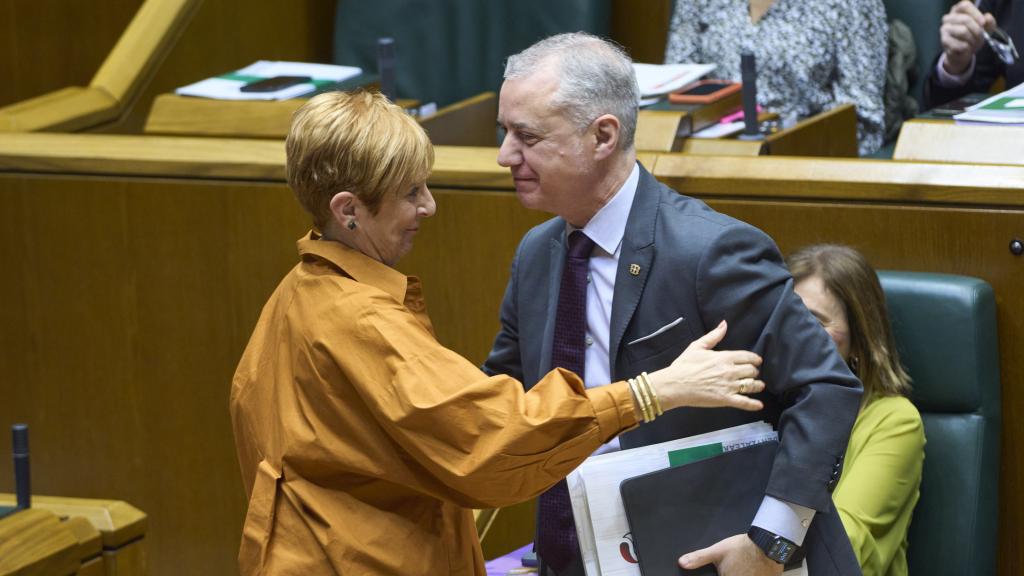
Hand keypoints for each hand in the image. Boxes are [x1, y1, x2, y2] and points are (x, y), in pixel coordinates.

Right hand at [648, 320, 764, 411]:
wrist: (674, 385)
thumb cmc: (684, 365)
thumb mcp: (697, 346)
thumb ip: (713, 336)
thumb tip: (724, 324)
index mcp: (724, 357)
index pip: (747, 357)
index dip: (754, 359)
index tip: (757, 361)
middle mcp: (730, 371)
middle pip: (751, 371)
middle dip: (754, 371)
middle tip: (753, 373)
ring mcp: (729, 386)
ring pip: (751, 385)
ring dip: (757, 385)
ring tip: (759, 386)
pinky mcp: (725, 399)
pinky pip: (744, 402)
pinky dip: (753, 404)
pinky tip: (759, 405)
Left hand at [679, 534, 783, 575]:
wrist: (767, 544)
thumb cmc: (741, 548)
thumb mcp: (717, 551)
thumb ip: (699, 558)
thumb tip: (681, 563)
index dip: (721, 574)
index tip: (722, 571)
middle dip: (729, 572)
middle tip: (734, 565)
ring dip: (740, 572)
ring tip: (742, 566)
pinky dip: (751, 573)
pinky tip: (750, 568)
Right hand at [940, 0, 996, 73]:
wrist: (962, 52)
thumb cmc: (972, 36)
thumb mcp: (985, 28)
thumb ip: (989, 22)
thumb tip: (987, 18)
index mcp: (958, 10)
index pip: (964, 5)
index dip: (976, 14)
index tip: (983, 23)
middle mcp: (949, 18)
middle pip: (965, 19)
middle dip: (977, 30)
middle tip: (980, 37)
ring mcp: (945, 29)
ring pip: (963, 31)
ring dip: (972, 39)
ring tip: (973, 43)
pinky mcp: (944, 40)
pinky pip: (959, 43)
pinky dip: (967, 48)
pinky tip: (966, 48)